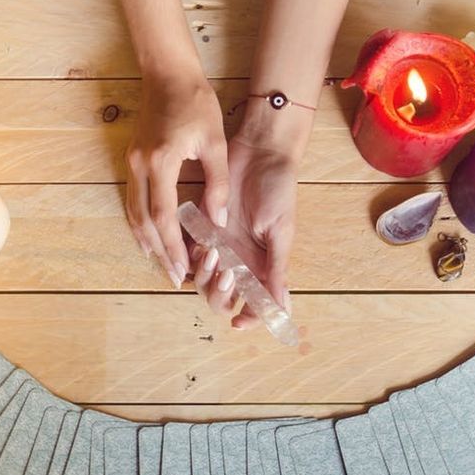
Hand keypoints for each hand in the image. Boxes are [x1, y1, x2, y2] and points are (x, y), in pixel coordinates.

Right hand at [125, 74, 229, 287]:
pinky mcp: (132, 160)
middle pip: (145, 221)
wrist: (168, 73)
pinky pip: (132, 200)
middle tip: (173, 276)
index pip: (165, 216)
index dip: (173, 246)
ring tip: (160, 263)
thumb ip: (217, 184)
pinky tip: (149, 236)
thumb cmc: (196, 103)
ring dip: (146, 240)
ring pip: (133, 213)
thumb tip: (217, 221)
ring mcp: (132, 163)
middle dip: (160, 252)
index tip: (183, 268)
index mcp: (162, 162)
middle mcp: (141, 166)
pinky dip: (140, 222)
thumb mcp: (216, 143)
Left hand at [191, 133, 298, 330]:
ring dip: (207, 276)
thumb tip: (283, 309)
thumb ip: (277, 269)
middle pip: (223, 299)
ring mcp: (221, 247)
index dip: (248, 319)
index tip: (239, 322)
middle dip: (221, 296)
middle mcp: (241, 262)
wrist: (260, 152)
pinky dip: (193, 255)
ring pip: (204, 280)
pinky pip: (190, 253)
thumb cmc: (278, 189)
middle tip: (227, 273)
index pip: (255, 306)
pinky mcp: (203, 229)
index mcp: (264, 267)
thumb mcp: (282, 231)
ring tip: (214, 251)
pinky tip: (203, 241)